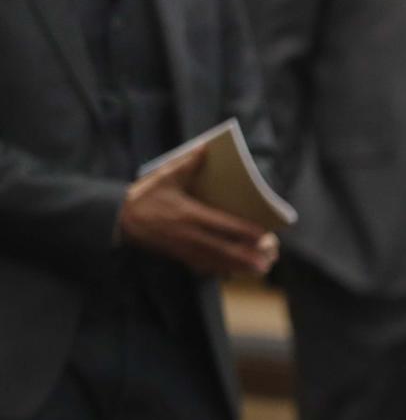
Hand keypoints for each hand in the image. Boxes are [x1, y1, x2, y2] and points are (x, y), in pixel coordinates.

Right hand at [119, 148, 277, 277]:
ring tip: (263, 268)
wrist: (120, 220)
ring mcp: (185, 249)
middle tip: (272, 256)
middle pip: (226, 250)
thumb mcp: (164, 178)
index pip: (223, 225)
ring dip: (242, 267)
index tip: (265, 235)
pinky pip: (206, 268)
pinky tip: (239, 272)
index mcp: (189, 214)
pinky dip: (224, 271)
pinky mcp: (181, 258)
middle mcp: (190, 235)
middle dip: (250, 255)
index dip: (245, 232)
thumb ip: (187, 164)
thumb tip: (205, 147)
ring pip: (219, 263)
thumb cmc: (145, 197)